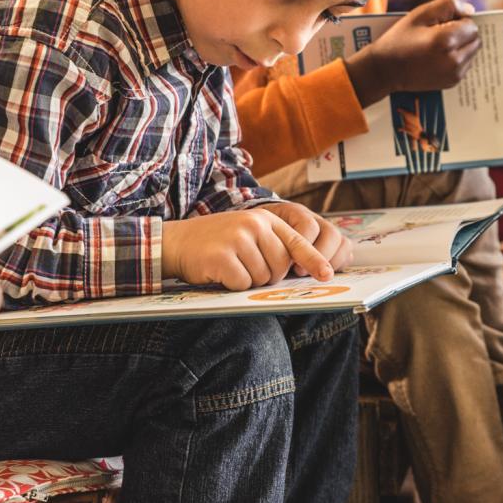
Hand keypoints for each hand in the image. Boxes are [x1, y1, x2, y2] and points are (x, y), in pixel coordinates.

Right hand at [162, 206, 336, 290]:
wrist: (176, 242)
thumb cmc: (215, 243)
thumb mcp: (247, 233)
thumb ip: (272, 244)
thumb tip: (299, 271)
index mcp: (265, 218)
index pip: (297, 242)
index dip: (314, 260)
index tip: (327, 274)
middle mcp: (254, 224)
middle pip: (281, 267)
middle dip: (266, 276)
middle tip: (243, 265)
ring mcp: (238, 239)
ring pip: (262, 279)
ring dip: (247, 281)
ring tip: (229, 265)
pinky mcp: (222, 257)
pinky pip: (242, 284)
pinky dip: (232, 285)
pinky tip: (219, 272)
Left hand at [261, 202, 352, 275]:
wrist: (265, 228)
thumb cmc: (262, 235)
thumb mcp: (261, 234)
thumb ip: (269, 245)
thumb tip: (274, 266)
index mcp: (295, 212)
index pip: (307, 225)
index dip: (304, 245)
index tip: (294, 265)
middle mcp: (314, 219)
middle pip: (330, 232)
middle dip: (319, 256)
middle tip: (303, 273)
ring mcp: (325, 230)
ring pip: (341, 242)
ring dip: (331, 261)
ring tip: (316, 274)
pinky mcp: (333, 243)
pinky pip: (346, 251)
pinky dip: (338, 263)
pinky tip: (324, 273)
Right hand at [344, 0, 480, 105]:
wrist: (385, 70)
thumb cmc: (400, 39)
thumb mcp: (420, 14)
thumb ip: (448, 5)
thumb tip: (470, 10)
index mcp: (447, 40)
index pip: (471, 25)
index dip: (457, 21)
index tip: (440, 24)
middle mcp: (455, 59)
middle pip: (475, 39)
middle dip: (462, 34)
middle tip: (439, 35)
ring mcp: (455, 73)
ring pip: (472, 52)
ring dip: (461, 46)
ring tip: (437, 47)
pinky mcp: (452, 82)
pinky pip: (465, 64)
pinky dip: (456, 58)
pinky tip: (437, 58)